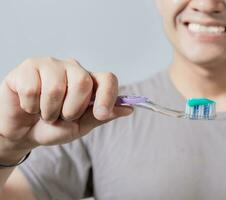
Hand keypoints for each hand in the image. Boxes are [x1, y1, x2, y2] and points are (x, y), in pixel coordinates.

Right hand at [0, 57, 132, 162]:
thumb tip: (128, 108)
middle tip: (61, 116)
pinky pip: (32, 89)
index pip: (108, 79)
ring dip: (48, 111)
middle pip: (82, 82)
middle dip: (71, 109)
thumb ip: (101, 116)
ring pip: (56, 88)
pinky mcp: (28, 67)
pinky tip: (29, 105)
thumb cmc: (52, 127)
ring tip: (44, 113)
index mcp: (90, 81)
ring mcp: (50, 64)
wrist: (22, 133)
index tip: (102, 114)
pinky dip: (30, 106)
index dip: (107, 96)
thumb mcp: (80, 126)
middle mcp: (72, 68)